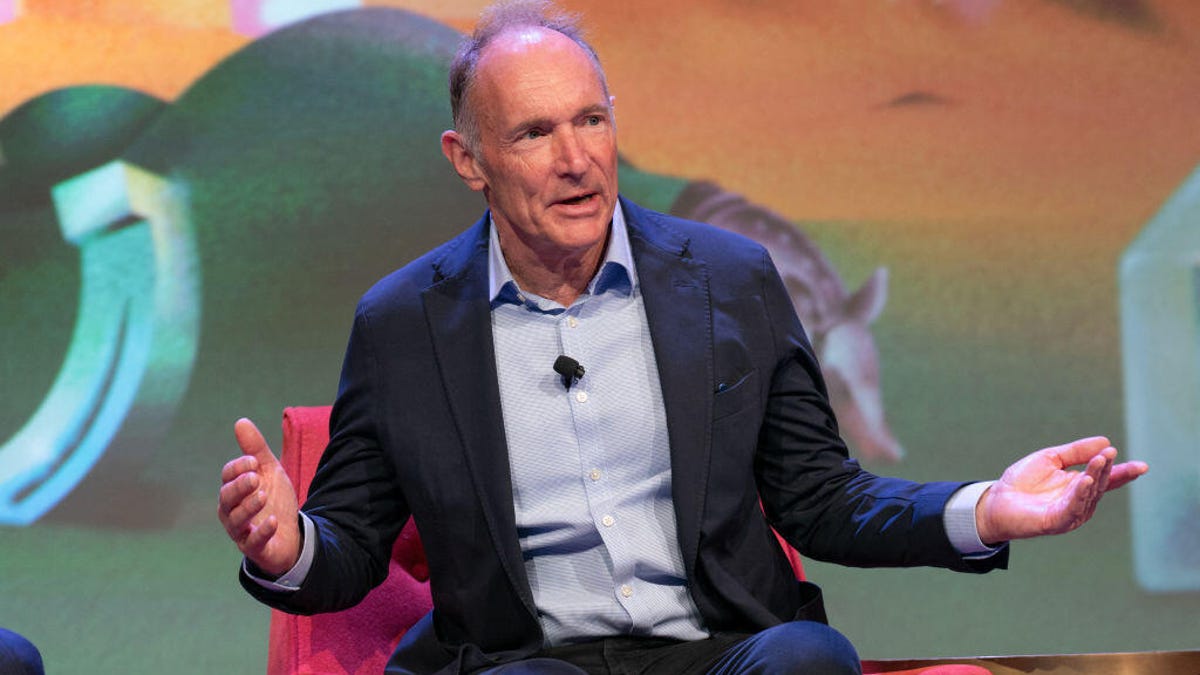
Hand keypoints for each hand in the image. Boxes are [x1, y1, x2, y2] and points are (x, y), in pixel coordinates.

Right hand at [217, 418, 301, 576]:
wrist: (291, 533)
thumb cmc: (274, 500)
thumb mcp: (269, 471)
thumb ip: (255, 449)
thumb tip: (240, 421)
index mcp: (234, 490)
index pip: (227, 476)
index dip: (238, 468)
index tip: (253, 461)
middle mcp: (232, 511)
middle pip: (227, 498)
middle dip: (239, 487)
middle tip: (255, 478)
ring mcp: (242, 531)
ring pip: (235, 520)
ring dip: (248, 507)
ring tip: (263, 495)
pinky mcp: (256, 548)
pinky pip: (253, 543)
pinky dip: (262, 532)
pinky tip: (272, 521)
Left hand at [975, 436, 1147, 544]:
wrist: (996, 500)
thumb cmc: (1022, 481)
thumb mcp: (1051, 458)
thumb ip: (1076, 451)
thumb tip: (1106, 442)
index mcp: (1080, 486)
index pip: (1107, 479)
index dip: (1124, 473)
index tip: (1142, 466)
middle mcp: (1080, 501)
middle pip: (1100, 484)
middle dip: (1106, 469)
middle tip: (1108, 454)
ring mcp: (1071, 513)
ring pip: (1089, 495)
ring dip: (1096, 477)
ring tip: (1100, 461)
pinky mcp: (1058, 521)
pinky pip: (1074, 508)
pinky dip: (1081, 495)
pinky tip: (1085, 480)